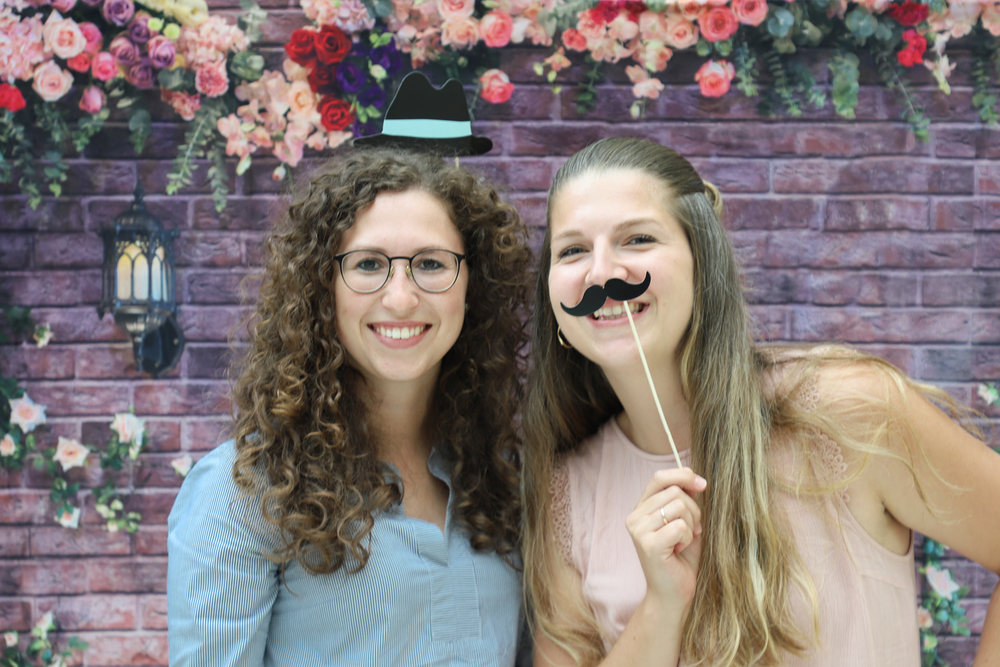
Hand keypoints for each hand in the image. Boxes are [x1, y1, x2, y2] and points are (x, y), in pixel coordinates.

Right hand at [625, 467, 705, 615]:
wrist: (673, 594)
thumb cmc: (681, 559)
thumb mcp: (685, 522)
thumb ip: (685, 500)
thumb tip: (696, 479)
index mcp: (641, 508)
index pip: (659, 477)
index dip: (683, 475)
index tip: (702, 484)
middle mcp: (635, 517)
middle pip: (674, 492)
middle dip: (694, 509)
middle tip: (693, 530)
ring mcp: (639, 530)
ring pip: (678, 506)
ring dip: (691, 524)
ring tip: (684, 541)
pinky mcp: (648, 545)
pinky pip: (679, 526)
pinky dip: (688, 537)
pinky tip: (680, 549)